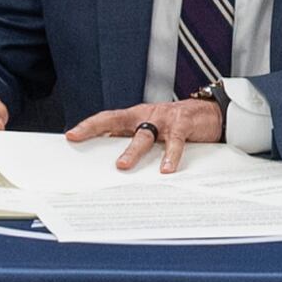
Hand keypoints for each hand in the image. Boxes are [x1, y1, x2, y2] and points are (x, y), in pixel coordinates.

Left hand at [71, 95, 227, 171]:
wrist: (210, 112)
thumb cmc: (175, 123)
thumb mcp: (151, 128)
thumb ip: (132, 138)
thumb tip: (107, 153)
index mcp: (136, 116)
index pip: (107, 119)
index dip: (89, 125)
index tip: (71, 135)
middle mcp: (146, 115)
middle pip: (118, 121)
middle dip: (98, 130)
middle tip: (82, 141)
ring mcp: (164, 120)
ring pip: (144, 135)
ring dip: (132, 151)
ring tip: (122, 166)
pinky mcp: (183, 125)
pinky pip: (175, 142)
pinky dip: (170, 156)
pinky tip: (165, 169)